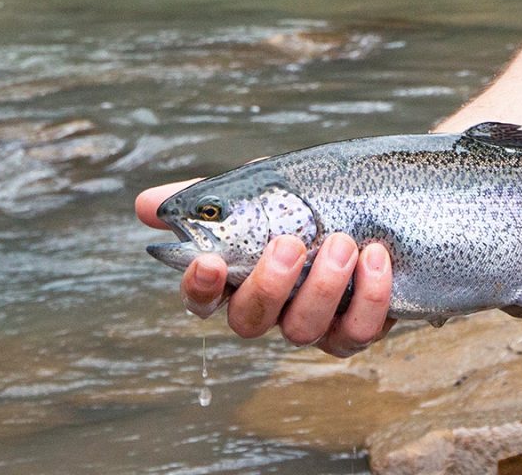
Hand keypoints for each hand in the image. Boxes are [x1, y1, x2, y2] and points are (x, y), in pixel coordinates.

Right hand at [135, 179, 395, 357]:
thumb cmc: (305, 204)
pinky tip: (375, 258)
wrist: (374, 207)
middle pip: (249, 322)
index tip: (209, 261)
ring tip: (342, 242)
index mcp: (238, 278)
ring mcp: (311, 324)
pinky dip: (369, 297)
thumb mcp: (259, 189)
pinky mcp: (354, 330)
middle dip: (268, 285)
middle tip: (291, 244)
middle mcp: (270, 310)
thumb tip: (146, 204)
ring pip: (302, 330)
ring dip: (323, 287)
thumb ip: (207, 196)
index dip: (200, 286)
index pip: (201, 298)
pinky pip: (355, 332)